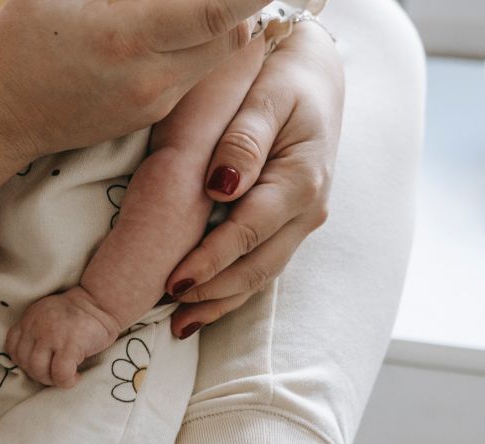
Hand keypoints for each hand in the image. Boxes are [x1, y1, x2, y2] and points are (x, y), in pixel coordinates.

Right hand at [0, 0, 268, 186]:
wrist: (2, 116)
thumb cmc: (19, 41)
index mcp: (129, 36)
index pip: (217, 11)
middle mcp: (154, 76)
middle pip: (233, 36)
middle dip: (244, 5)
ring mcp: (158, 102)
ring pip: (221, 60)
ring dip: (226, 27)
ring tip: (203, 6)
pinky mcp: (155, 116)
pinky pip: (197, 78)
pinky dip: (202, 49)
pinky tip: (177, 32)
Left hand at [5, 286, 121, 387]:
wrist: (101, 302)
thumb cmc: (77, 314)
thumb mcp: (47, 315)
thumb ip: (34, 331)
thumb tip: (31, 361)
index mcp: (29, 319)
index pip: (12, 348)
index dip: (24, 362)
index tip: (41, 363)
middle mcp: (36, 327)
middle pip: (25, 363)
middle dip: (39, 374)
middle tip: (56, 373)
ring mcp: (52, 335)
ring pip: (39, 370)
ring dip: (51, 379)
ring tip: (64, 376)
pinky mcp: (71, 344)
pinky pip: (60, 373)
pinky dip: (67, 381)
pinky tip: (76, 376)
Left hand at [165, 22, 344, 337]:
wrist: (316, 77)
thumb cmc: (284, 80)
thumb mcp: (265, 98)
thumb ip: (244, 140)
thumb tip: (222, 187)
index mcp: (302, 180)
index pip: (250, 232)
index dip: (212, 260)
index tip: (174, 281)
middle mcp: (308, 210)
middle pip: (258, 266)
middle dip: (213, 293)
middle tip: (168, 310)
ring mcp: (303, 222)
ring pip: (262, 274)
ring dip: (223, 301)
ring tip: (181, 325)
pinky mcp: (292, 224)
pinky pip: (264, 265)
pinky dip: (234, 289)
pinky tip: (206, 307)